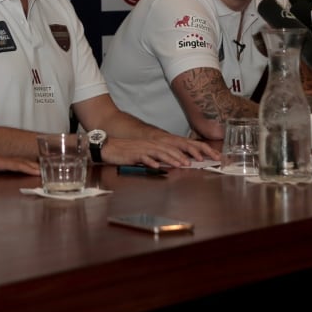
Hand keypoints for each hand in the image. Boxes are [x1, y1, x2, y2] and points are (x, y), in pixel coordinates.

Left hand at [0, 141, 39, 176]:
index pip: (16, 164)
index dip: (28, 168)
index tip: (39, 171)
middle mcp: (2, 159)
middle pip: (21, 162)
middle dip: (34, 166)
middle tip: (46, 171)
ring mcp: (1, 159)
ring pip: (19, 161)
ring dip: (30, 164)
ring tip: (41, 169)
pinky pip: (15, 163)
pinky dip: (24, 164)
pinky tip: (26, 167)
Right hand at [103, 135, 220, 167]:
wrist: (109, 148)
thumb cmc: (126, 153)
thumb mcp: (144, 155)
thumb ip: (156, 158)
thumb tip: (167, 165)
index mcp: (156, 144)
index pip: (176, 147)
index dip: (189, 151)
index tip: (202, 157)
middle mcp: (152, 145)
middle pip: (171, 149)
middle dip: (185, 155)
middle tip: (197, 162)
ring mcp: (143, 149)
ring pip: (161, 153)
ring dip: (172, 159)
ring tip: (182, 164)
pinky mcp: (134, 154)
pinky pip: (144, 158)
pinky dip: (151, 162)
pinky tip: (157, 166)